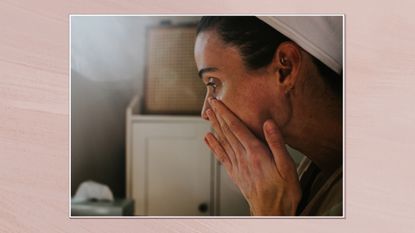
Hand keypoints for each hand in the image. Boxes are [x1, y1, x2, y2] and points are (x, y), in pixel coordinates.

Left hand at [204, 98, 301, 215]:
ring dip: (215, 127)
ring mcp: (238, 167)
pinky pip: (222, 157)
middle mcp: (243, 158)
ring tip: (207, 116)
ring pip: (223, 142)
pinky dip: (214, 146)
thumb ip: (276, 143)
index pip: (237, 128)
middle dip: (218, 116)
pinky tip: (208, 138)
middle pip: (227, 132)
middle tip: (210, 102)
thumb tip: (268, 123)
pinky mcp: (236, 174)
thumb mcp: (287, 166)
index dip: (226, 113)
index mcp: (256, 153)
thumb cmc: (284, 191)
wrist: (273, 213)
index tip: (218, 102)